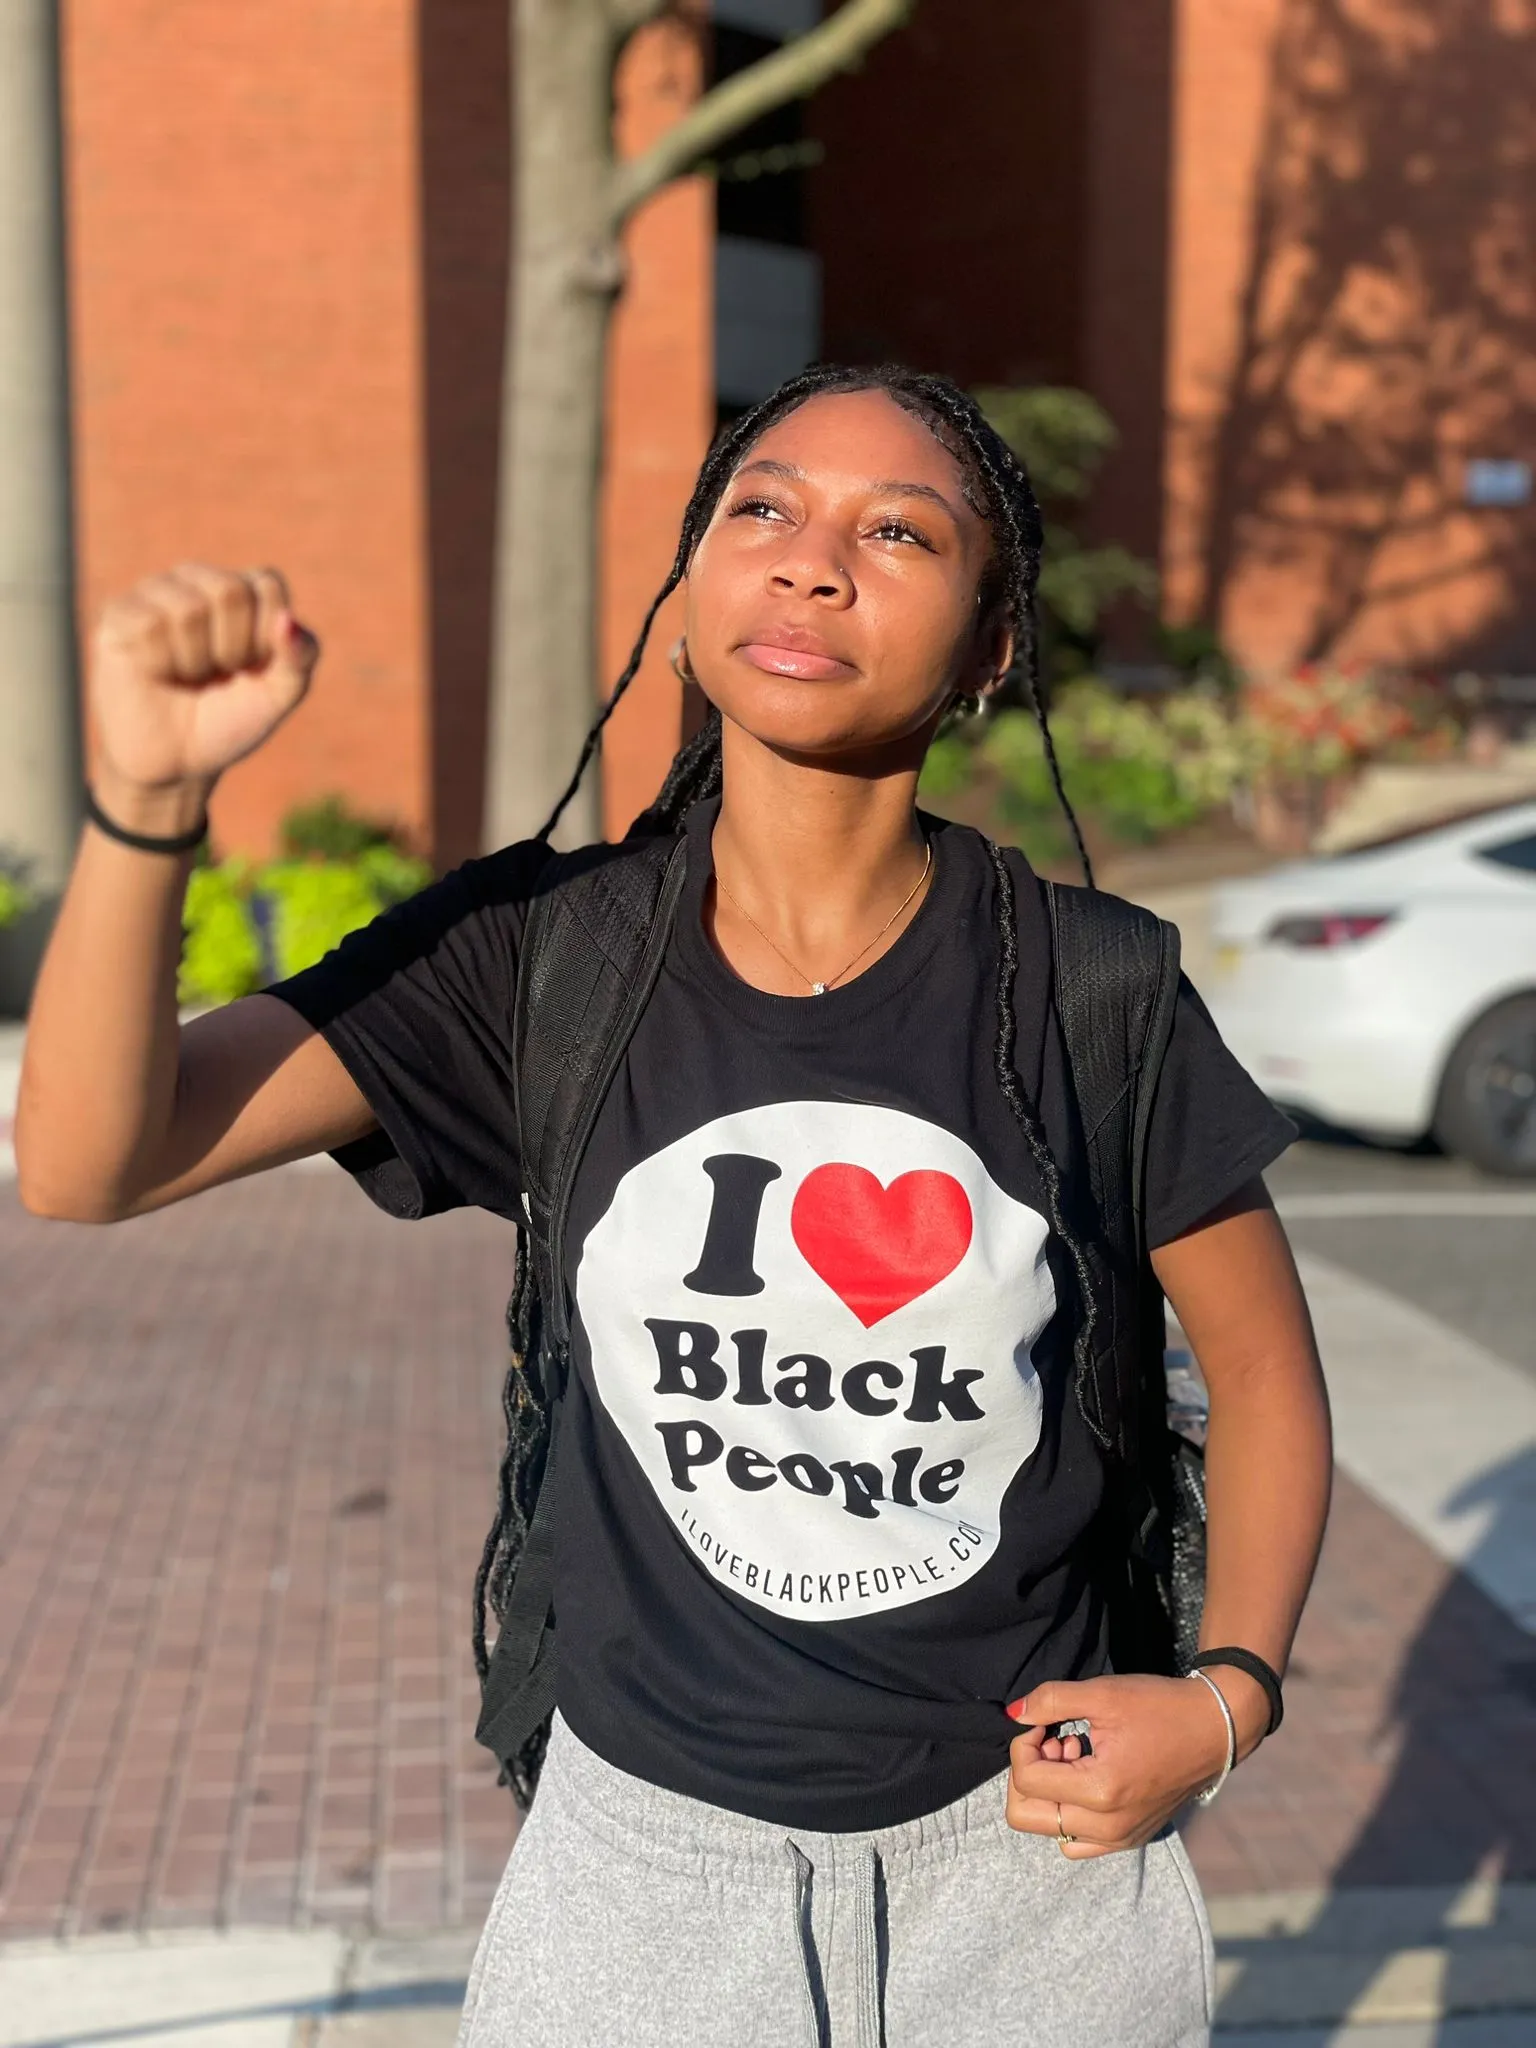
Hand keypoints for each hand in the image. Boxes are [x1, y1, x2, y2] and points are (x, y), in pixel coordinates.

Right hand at [91, 565, 318, 824]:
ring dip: (193, 660)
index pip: (268, 585)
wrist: (177, 761)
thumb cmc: (230, 720)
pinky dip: (159, 664)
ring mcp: (155, 592)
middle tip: (216, 672)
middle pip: (229, 590)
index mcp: (243, 589)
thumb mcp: (279, 695)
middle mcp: (198, 580)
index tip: (252, 667)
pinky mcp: (118, 613)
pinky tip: (154, 673)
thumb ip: (301, 657)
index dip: (266, 638)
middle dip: (231, 648)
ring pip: (187, 609)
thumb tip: (287, 619)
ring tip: (185, 674)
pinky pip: (147, 625)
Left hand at [1004, 1673, 1259, 1858]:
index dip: (1023, 1744)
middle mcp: (1108, 1826)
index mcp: (1100, 1791)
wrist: (1213, 1729)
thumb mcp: (1102, 1693)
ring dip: (1049, 1794)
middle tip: (1055, 1743)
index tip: (1045, 1723)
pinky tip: (1088, 1777)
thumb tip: (1013, 1713)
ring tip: (1076, 1758)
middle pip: (1025, 1817)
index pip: (1025, 1780)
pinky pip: (1078, 1841)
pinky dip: (1070, 1812)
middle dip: (1029, 1773)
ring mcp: (1120, 1839)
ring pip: (1050, 1830)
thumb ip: (1050, 1700)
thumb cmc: (1160, 1707)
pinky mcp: (1129, 1839)